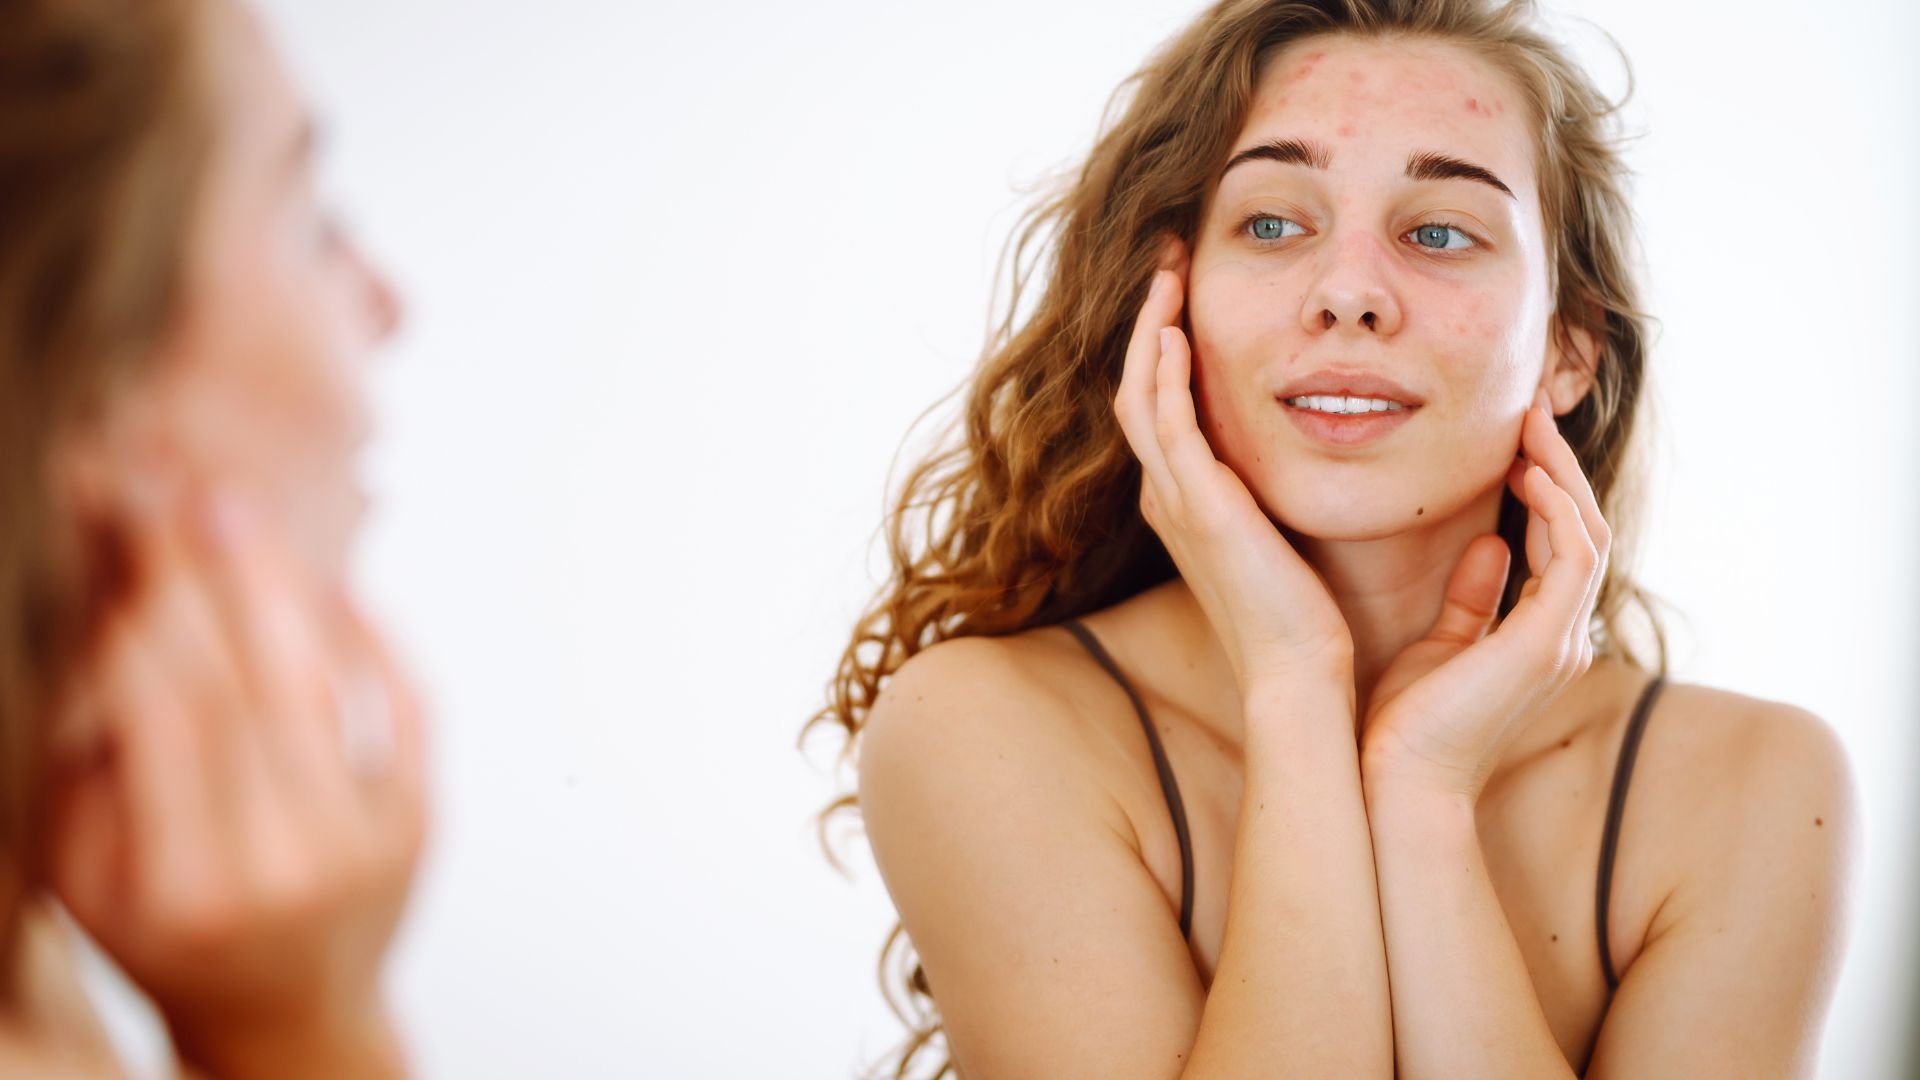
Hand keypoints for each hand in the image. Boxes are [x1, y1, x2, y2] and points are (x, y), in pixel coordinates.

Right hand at [44, 487, 427, 1079]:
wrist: (294, 1014)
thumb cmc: (175, 936)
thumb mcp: (93, 880)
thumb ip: (89, 772)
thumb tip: (105, 628)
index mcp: (184, 885)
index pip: (164, 721)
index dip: (142, 623)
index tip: (123, 547)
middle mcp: (284, 866)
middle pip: (244, 689)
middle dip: (205, 580)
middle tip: (181, 496)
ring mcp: (367, 844)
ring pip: (324, 687)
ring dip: (279, 588)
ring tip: (238, 513)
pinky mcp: (424, 822)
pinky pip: (407, 708)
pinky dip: (373, 638)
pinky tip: (333, 584)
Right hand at [1112, 237, 1353, 692]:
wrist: (1298, 674)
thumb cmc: (1304, 617)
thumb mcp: (1283, 536)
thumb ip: (1277, 493)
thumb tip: (1318, 447)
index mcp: (1185, 502)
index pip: (1158, 404)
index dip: (1164, 344)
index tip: (1187, 292)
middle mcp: (1167, 496)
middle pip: (1137, 386)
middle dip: (1150, 318)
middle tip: (1167, 258)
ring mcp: (1174, 500)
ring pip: (1140, 393)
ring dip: (1152, 327)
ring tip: (1168, 271)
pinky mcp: (1197, 505)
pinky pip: (1166, 422)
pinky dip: (1165, 372)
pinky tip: (1178, 330)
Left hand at [1359, 388, 1609, 799]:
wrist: (1395, 781)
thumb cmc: (1404, 724)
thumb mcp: (1439, 644)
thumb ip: (1472, 596)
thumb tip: (1490, 542)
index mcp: (1538, 638)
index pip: (1561, 546)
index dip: (1546, 489)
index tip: (1514, 441)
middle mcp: (1561, 638)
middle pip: (1583, 531)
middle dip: (1560, 468)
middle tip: (1529, 413)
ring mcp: (1560, 642)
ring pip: (1587, 535)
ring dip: (1562, 475)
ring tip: (1529, 427)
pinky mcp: (1545, 643)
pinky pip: (1574, 557)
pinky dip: (1557, 509)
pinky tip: (1528, 473)